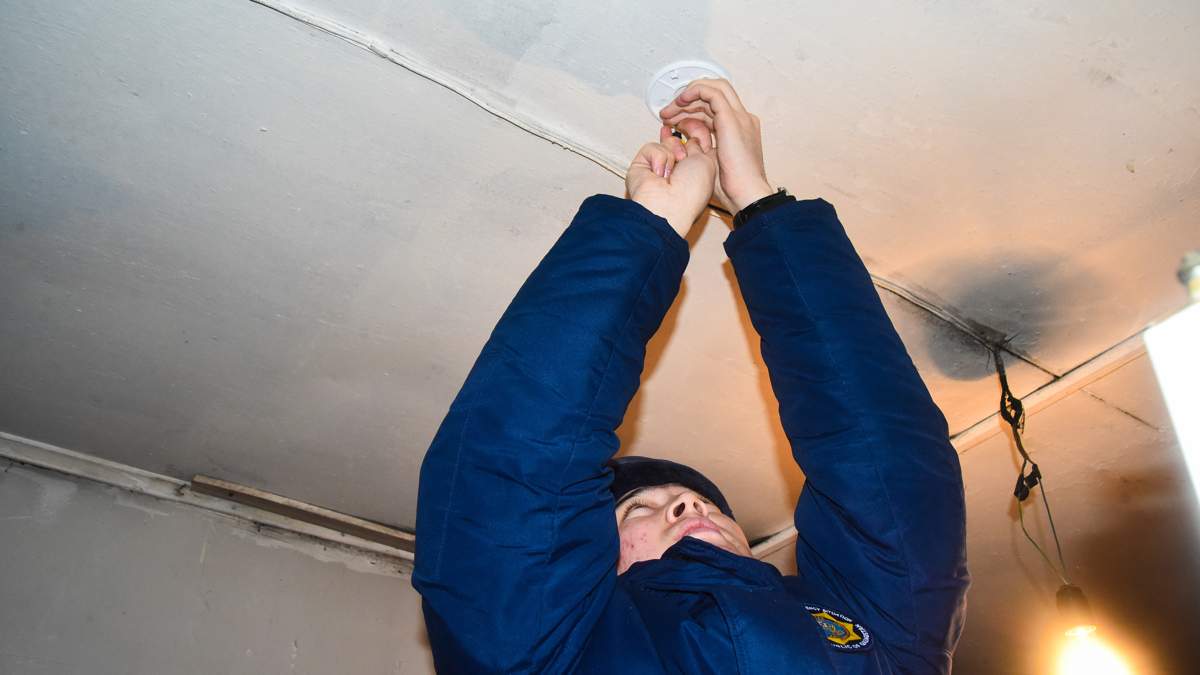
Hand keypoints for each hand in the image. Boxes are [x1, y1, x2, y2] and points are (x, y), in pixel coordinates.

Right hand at [625, 124, 717, 236]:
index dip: (696, 135)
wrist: (668, 206)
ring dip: (671, 154)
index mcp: (696, 170)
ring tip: (670, 173)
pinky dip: (658, 158)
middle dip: (682, 144)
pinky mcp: (642, 165)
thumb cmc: (690, 193)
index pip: (695, 142)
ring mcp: (659, 167)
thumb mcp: (707, 161)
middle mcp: (678, 169)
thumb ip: (700, 143)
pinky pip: (651, 147)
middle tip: (682, 157)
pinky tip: (659, 175)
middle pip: (679, 139)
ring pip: (666, 142)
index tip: (696, 135)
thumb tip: (689, 135)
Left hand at [658, 78, 772, 213]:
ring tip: (669, 110)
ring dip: (688, 96)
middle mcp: (742, 119)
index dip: (691, 111)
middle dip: (687, 101)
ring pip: (714, 89)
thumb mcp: (710, 162)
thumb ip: (700, 147)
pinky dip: (694, 92)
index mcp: (739, 129)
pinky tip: (680, 102)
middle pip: (713, 95)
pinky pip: (712, 93)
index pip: (713, 109)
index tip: (673, 120)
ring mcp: (739, 117)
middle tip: (667, 114)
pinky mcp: (732, 119)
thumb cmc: (731, 188)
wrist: (747, 195)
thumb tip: (685, 140)